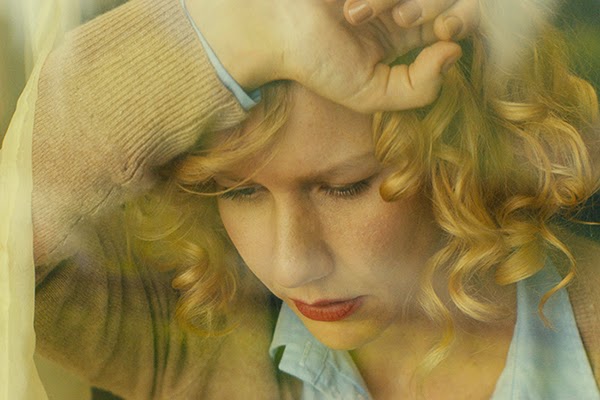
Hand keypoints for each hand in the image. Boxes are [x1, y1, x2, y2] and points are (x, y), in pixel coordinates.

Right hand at [186, 0, 472, 111]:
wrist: (272, 26)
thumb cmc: (316, 62)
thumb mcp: (369, 92)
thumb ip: (417, 89)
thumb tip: (455, 54)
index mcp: (404, 39)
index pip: (456, 25)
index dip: (463, 24)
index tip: (444, 32)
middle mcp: (398, 5)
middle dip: (432, 7)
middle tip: (401, 19)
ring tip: (358, 13)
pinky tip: (351, 3)